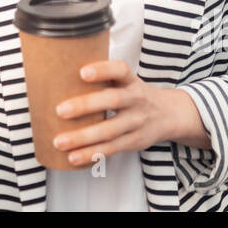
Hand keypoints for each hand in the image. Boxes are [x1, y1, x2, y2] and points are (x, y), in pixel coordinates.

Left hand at [49, 59, 200, 166]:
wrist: (169, 114)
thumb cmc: (133, 93)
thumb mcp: (125, 80)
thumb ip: (103, 78)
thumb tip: (58, 71)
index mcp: (131, 80)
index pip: (120, 70)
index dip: (103, 70)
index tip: (82, 73)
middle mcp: (136, 99)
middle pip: (112, 100)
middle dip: (85, 106)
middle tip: (59, 110)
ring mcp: (136, 122)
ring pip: (110, 130)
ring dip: (83, 137)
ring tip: (59, 141)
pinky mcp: (134, 141)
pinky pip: (111, 149)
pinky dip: (91, 154)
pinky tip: (73, 157)